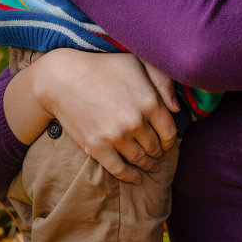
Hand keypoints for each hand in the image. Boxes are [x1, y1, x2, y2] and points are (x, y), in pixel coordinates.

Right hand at [25, 49, 177, 183]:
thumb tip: (176, 109)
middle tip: (158, 152)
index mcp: (150, 101)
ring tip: (150, 165)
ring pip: (140, 159)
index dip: (171, 139)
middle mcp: (136, 121)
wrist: (64, 79)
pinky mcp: (98, 147)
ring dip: (147, 164)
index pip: (170, 131)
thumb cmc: (104, 67)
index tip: (169, 142)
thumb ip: (163, 82)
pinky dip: (130, 176)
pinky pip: (119, 169)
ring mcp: (117, 136)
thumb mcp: (138, 63)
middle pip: (156, 146)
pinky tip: (136, 178)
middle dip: (158, 151)